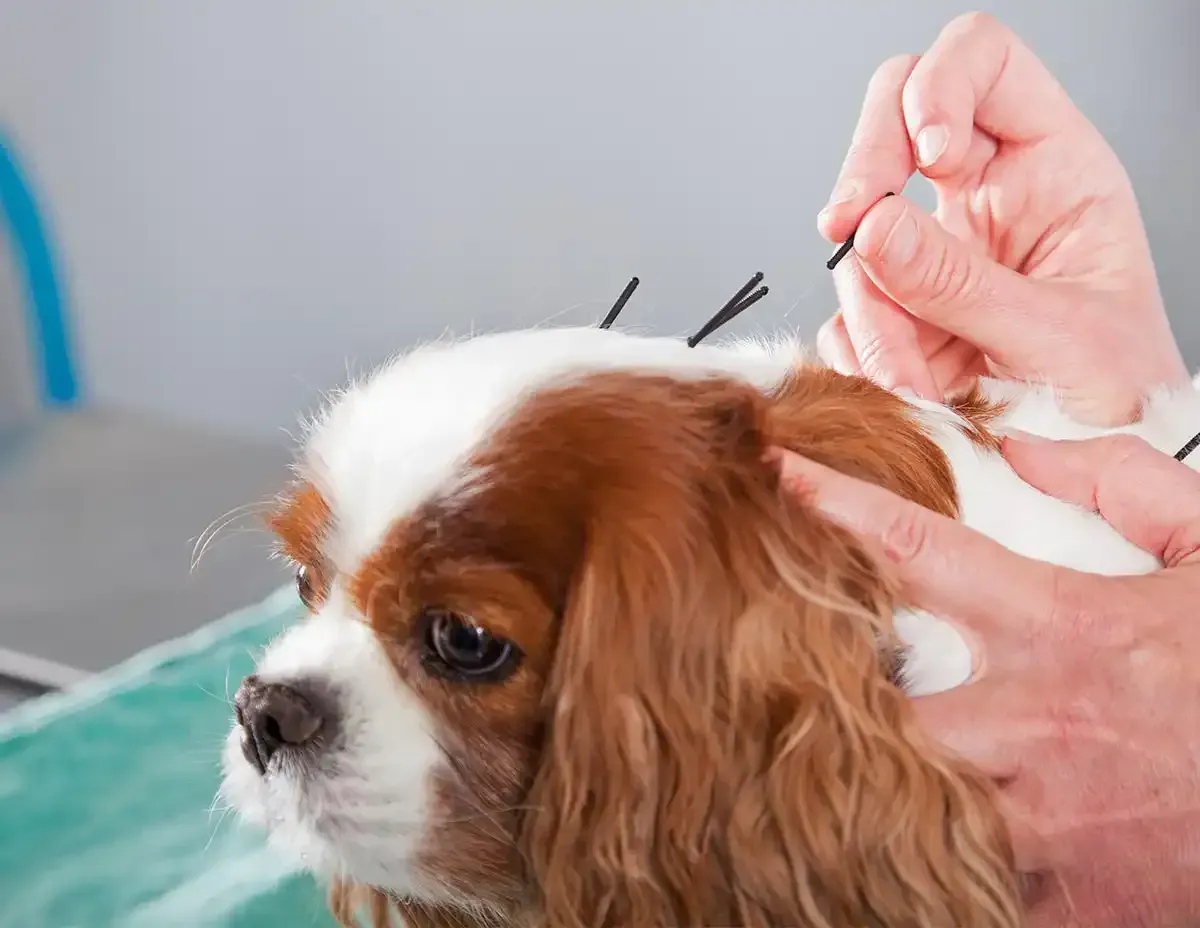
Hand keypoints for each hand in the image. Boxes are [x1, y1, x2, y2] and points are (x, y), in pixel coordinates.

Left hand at [776, 435, 1199, 925]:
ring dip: (870, 778)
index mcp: (1064, 628)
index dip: (839, 503)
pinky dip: (934, 866)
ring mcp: (1046, 815)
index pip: (921, 550)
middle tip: (783, 665)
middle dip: (828, 687)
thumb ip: (1122, 482)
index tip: (782, 472)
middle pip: (879, 700)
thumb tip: (1024, 445)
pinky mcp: (1071, 892)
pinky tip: (912, 848)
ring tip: (823, 760)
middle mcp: (1035, 721)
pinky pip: (967, 884)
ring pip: (906, 799)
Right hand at [816, 12, 1187, 425]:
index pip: (982, 63)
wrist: (1102, 473)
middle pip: (891, 121)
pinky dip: (859, 354)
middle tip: (845, 233)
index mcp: (1053, 168)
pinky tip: (905, 388)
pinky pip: (846, 310)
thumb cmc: (1120, 397)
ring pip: (860, 236)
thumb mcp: (1058, 338)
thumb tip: (872, 229)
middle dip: (863, 175)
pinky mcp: (899, 312)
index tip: (924, 158)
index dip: (939, 87)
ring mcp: (934, 252)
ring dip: (872, 311)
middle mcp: (987, 196)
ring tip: (916, 381)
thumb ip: (960, 284)